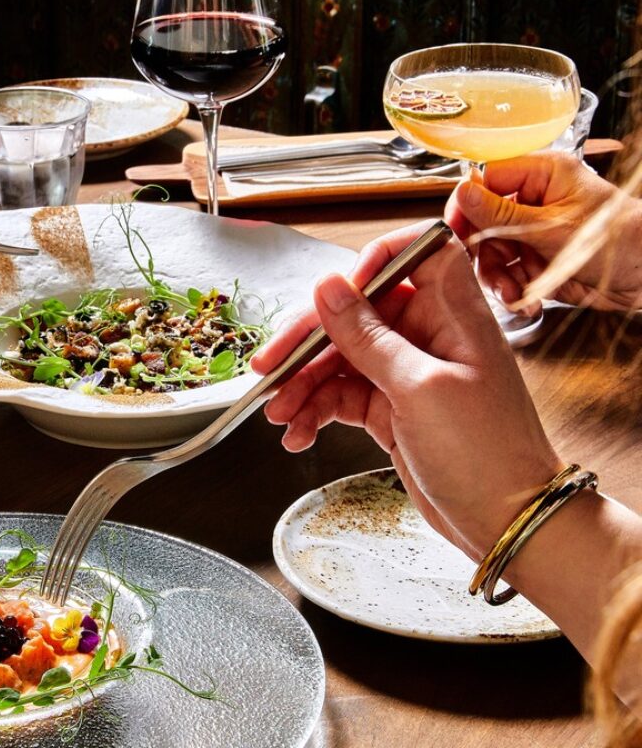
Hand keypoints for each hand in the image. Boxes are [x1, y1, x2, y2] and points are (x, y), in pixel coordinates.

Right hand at [250, 221, 564, 559]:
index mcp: (452, 313)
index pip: (415, 253)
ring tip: (279, 414)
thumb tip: (329, 285)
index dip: (370, 262)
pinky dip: (315, 412)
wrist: (507, 523)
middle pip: (356, 311)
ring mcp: (407, 372)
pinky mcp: (390, 408)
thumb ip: (368, 335)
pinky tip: (299, 432)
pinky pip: (340, 396)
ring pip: (339, 357)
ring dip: (303, 384)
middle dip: (308, 339)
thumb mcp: (419, 388)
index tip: (330, 292)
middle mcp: (428, 335)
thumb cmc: (487, 455)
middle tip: (270, 366)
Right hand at [445, 152, 641, 312]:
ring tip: (513, 293)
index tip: (455, 227)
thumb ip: (503, 214)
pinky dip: (511, 291)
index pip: (487, 178)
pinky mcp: (534, 262)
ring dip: (496, 278)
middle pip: (481, 221)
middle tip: (488, 268)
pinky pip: (506, 275)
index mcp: (542, 175)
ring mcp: (532, 234)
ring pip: (490, 253)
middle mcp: (532, 202)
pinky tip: (526, 301)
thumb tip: (462, 193)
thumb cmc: (619, 238)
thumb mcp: (554, 227)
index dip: (467, 202)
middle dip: (483, 251)